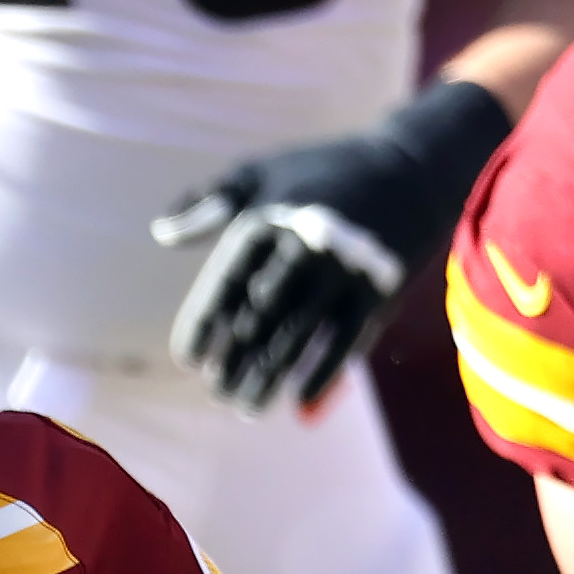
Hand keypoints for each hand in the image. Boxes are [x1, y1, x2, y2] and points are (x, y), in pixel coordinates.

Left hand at [155, 78, 515, 412]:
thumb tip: (162, 234)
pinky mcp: (379, 289)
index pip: (227, 281)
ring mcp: (344, 270)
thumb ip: (209, 202)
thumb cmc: (323, 172)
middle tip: (216, 391)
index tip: (187, 358)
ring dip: (270, 375)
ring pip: (299, 335)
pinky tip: (300, 401)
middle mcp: (304, 246)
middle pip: (260, 316)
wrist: (411, 167)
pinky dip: (323, 373)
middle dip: (236, 359)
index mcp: (269, 219)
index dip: (205, 323)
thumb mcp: (262, 171)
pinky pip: (346, 340)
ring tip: (247, 406)